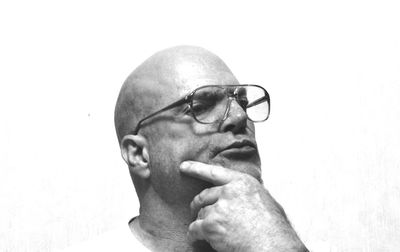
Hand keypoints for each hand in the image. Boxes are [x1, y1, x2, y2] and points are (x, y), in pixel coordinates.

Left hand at [179, 161, 307, 251]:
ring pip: (200, 213)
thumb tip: (241, 194)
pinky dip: (194, 235)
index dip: (196, 168)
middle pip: (204, 196)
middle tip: (196, 211)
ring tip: (210, 231)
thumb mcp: (264, 199)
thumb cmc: (274, 227)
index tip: (183, 166)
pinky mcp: (211, 225)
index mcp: (242, 182)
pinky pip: (194, 228)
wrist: (272, 245)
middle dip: (198, 204)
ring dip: (202, 222)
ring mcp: (219, 208)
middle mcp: (229, 191)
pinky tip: (196, 238)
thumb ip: (247, 193)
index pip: (214, 172)